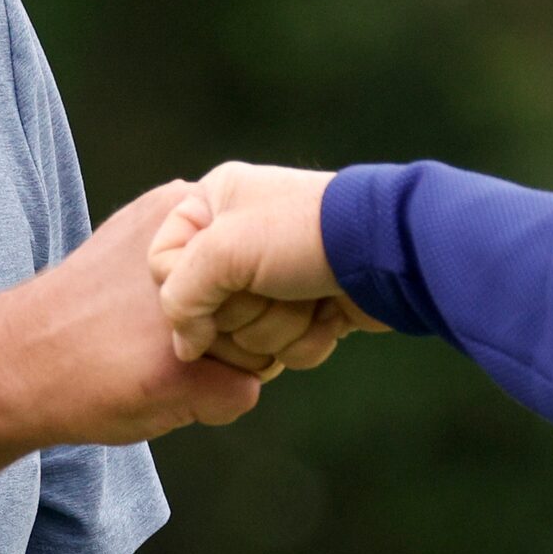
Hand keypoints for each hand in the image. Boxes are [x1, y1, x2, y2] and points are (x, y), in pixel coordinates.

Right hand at [3, 182, 275, 445]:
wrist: (15, 360)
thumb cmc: (83, 308)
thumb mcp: (138, 242)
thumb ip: (197, 240)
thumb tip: (268, 255)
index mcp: (184, 210)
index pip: (264, 257)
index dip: (240, 293)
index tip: (190, 308)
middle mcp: (195, 256)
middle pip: (274, 303)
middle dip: (240, 330)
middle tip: (172, 341)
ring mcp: (190, 315)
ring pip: (267, 351)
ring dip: (228, 367)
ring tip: (162, 363)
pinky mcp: (182, 371)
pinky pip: (245, 393)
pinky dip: (212, 404)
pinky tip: (161, 390)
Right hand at [149, 163, 381, 366]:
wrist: (390, 252)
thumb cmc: (303, 234)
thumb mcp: (223, 251)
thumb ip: (180, 297)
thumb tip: (185, 347)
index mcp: (213, 203)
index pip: (162, 264)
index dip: (185, 290)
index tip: (219, 285)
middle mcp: (239, 237)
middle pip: (206, 310)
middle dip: (244, 313)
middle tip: (273, 287)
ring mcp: (275, 275)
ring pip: (246, 337)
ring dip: (279, 328)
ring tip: (308, 298)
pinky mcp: (308, 307)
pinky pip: (282, 349)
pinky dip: (307, 341)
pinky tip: (330, 316)